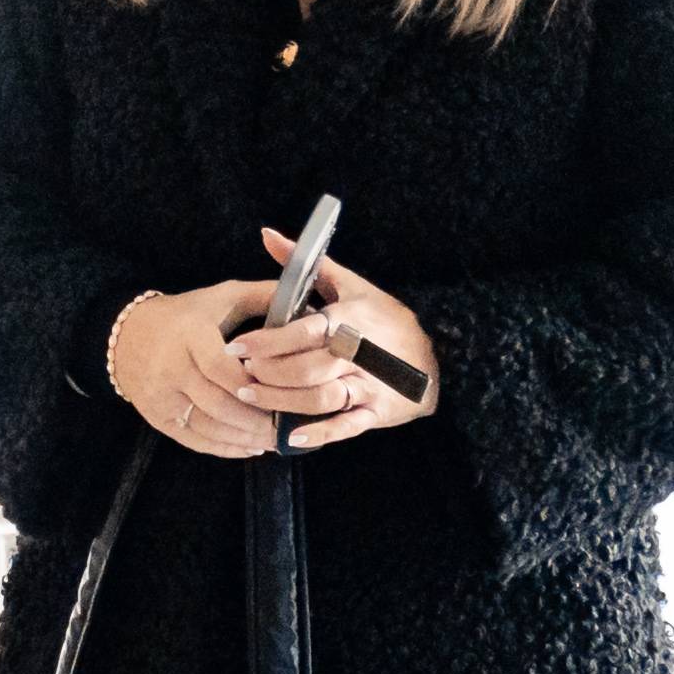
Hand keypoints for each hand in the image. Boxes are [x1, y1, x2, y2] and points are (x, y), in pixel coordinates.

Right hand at [107, 280, 296, 458]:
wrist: (127, 335)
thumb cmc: (185, 315)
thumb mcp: (221, 297)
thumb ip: (263, 298)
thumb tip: (307, 305)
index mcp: (189, 335)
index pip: (221, 367)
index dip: (251, 385)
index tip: (279, 392)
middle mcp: (171, 367)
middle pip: (217, 403)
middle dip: (255, 419)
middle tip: (286, 427)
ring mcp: (161, 396)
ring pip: (207, 426)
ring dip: (244, 438)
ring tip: (273, 439)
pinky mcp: (157, 417)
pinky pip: (194, 440)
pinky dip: (225, 448)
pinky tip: (249, 447)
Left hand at [236, 230, 436, 451]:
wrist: (436, 355)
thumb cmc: (386, 318)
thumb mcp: (352, 285)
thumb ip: (308, 264)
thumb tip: (267, 235)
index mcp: (349, 320)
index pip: (303, 331)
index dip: (268, 341)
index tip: (237, 347)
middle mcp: (358, 354)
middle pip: (306, 369)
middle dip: (269, 375)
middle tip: (240, 375)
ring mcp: (368, 385)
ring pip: (321, 398)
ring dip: (283, 402)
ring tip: (252, 399)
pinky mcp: (375, 412)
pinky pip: (346, 426)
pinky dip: (319, 434)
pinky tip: (292, 437)